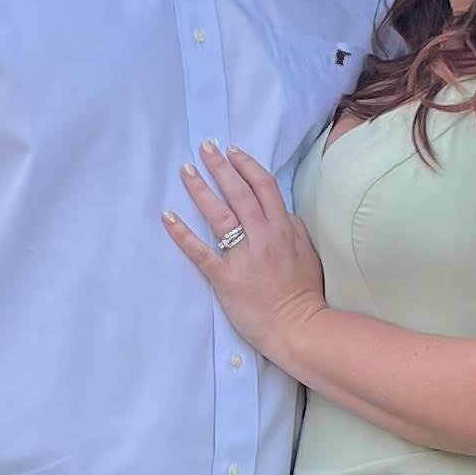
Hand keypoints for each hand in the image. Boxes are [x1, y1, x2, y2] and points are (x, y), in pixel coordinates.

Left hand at [164, 141, 325, 358]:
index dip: (246, 165)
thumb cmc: (304, 293)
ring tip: (186, 170)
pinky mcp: (225, 278)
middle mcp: (263, 236)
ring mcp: (243, 256)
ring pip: (219, 215)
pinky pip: (201, 252)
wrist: (298, 327)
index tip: (232, 150)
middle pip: (239, 192)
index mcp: (283, 228)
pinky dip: (182, 233)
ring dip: (200, 190)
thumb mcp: (307, 253)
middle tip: (204, 147)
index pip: (264, 187)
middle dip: (221, 167)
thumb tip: (282, 212)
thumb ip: (294, 229)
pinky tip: (168, 216)